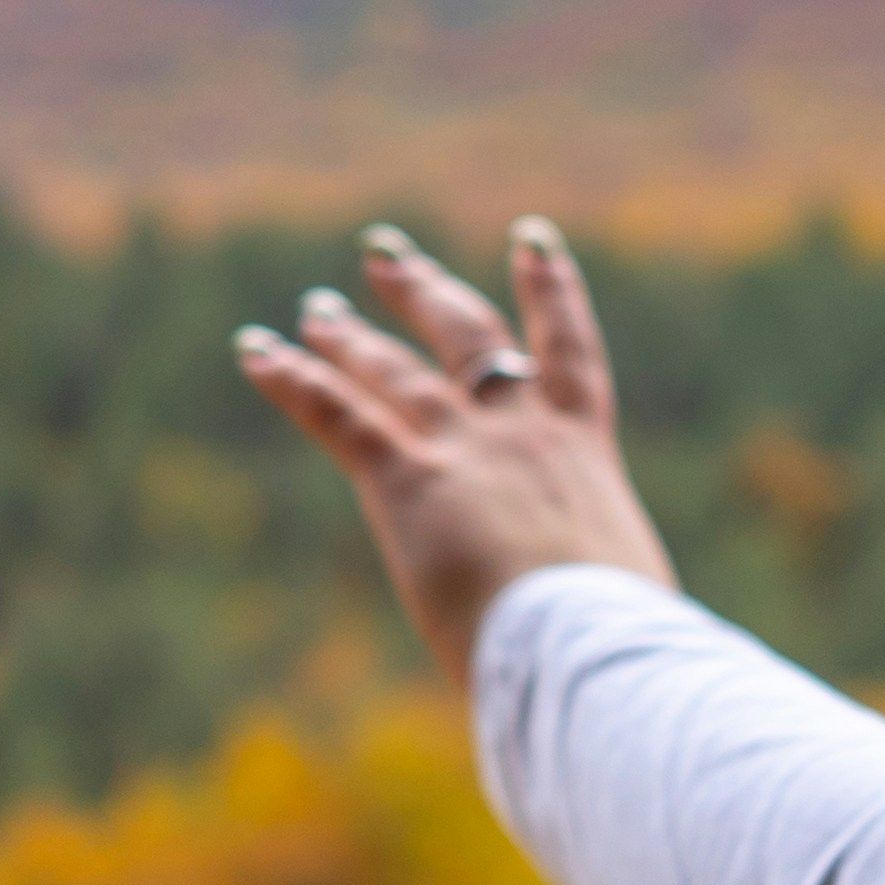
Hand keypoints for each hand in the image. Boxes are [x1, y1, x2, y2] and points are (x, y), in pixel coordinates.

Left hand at [234, 218, 681, 685]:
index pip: (569, 354)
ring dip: (348, 334)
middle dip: (422, 292)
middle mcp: (522, 432)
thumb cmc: (623, 645)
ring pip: (394, 371)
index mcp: (585, 456)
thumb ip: (608, 589)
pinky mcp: (409, 479)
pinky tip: (254, 351)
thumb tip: (630, 631)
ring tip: (316, 307)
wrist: (588, 643)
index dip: (552, 291)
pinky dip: (293, 380)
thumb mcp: (629, 600)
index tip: (531, 239)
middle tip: (383, 255)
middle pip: (467, 339)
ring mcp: (464, 449)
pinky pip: (339, 414)